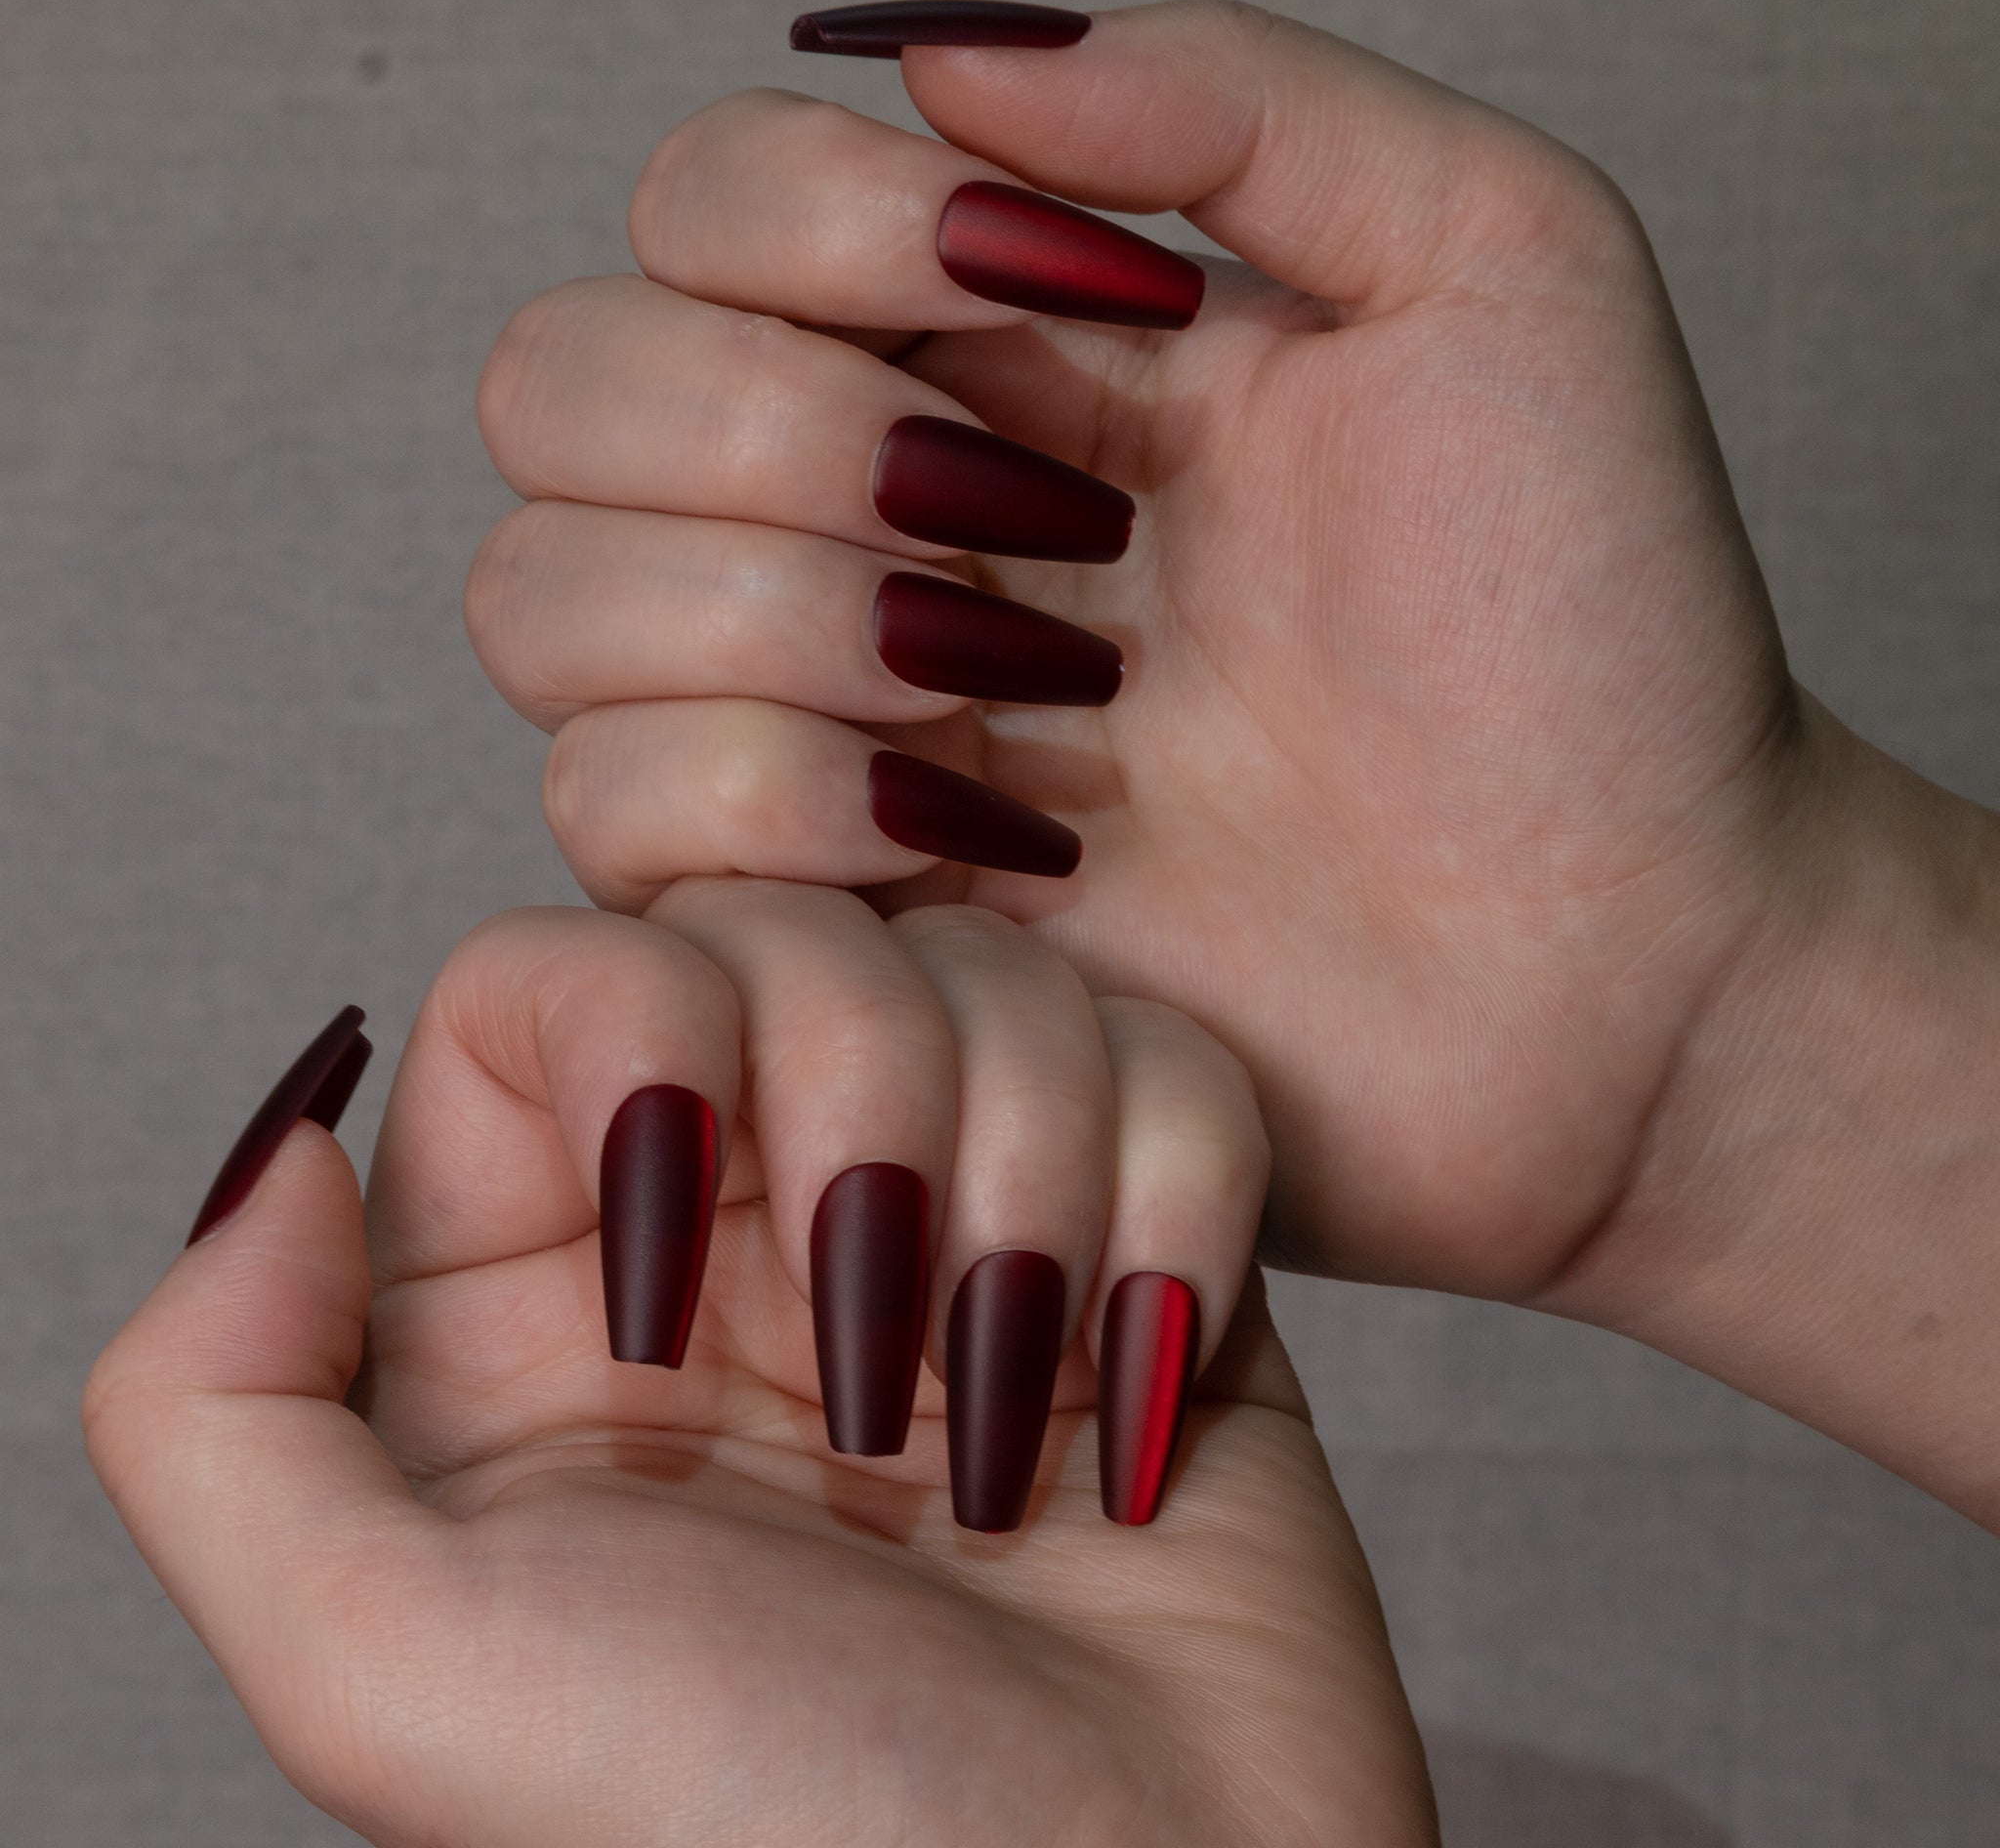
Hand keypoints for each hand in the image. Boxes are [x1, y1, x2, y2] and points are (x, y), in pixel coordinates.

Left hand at [85, 885, 1436, 1846]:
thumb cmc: (768, 1837)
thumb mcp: (393, 1672)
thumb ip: (219, 1410)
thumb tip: (288, 1149)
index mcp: (547, 1284)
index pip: (557, 969)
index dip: (641, 1044)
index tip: (689, 1289)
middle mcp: (746, 1218)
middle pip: (789, 925)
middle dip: (865, 1106)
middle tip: (878, 1375)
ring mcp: (953, 1207)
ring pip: (991, 972)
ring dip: (1028, 1175)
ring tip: (1010, 1403)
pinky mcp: (1137, 1225)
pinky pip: (1173, 1060)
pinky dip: (1175, 1206)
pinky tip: (1136, 1386)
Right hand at [466, 0, 1807, 1309]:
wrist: (1625, 965)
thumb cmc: (1596, 638)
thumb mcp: (1500, 270)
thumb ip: (1242, 94)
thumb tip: (936, 50)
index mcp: (1005, 346)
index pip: (708, 200)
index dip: (820, 228)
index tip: (1062, 317)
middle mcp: (873, 516)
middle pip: (560, 384)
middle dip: (768, 435)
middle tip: (1035, 531)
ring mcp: (829, 724)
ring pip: (544, 601)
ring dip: (776, 626)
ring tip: (1037, 695)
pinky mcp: (823, 917)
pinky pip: (616, 815)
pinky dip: (777, 809)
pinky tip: (1003, 846)